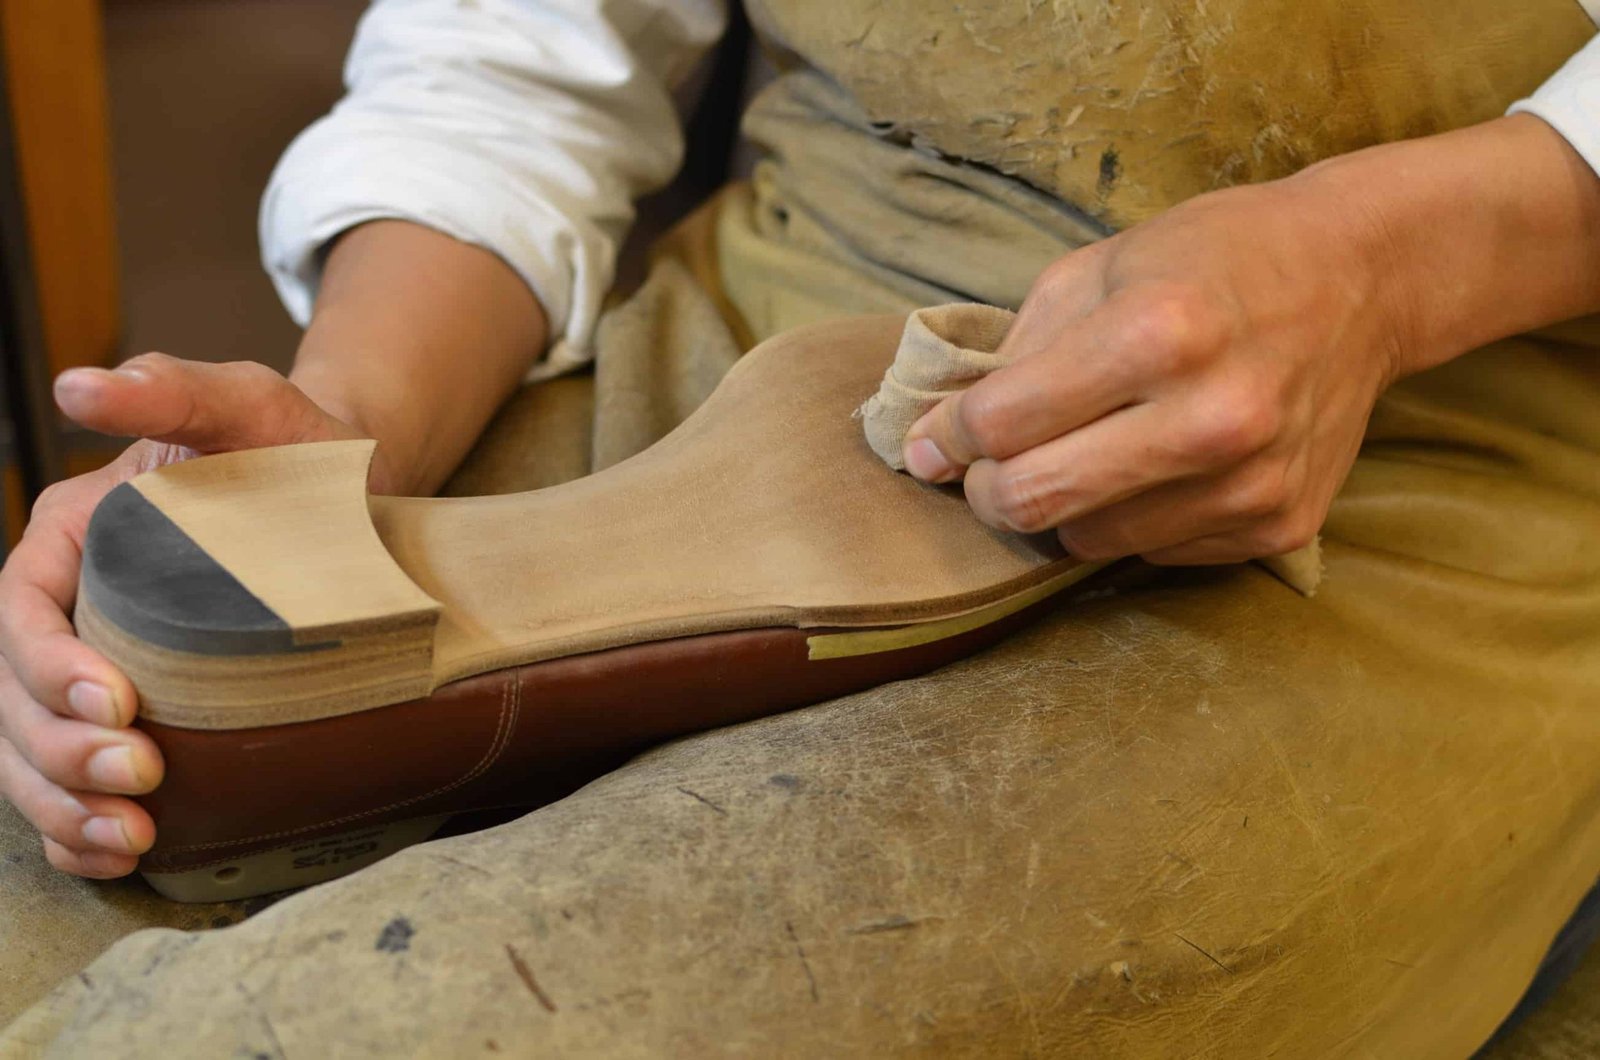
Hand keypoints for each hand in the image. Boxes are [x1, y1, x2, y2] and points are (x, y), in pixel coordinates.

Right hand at [0, 354, 375, 876]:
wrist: (352, 493)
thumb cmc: (293, 444)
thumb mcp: (246, 404)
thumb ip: (174, 392)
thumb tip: (82, 386)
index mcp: (72, 538)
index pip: (23, 608)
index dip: (48, 663)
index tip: (116, 702)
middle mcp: (73, 607)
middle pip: (17, 695)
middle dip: (60, 751)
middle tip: (140, 778)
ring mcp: (99, 667)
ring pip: (32, 752)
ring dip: (63, 806)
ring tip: (129, 836)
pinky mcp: (137, 716)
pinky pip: (75, 782)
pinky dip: (78, 829)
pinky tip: (117, 854)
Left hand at [901, 177, 1402, 564]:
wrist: (1359, 277)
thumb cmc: (1212, 260)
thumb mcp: (1100, 268)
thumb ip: (1014, 353)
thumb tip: (933, 439)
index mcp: (1158, 332)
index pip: (999, 423)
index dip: (947, 437)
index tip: (931, 444)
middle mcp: (1210, 416)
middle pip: (1031, 500)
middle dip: (986, 489)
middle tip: (985, 468)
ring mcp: (1250, 481)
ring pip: (1085, 541)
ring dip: (1064, 506)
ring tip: (1090, 451)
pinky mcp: (1277, 525)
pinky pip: (1153, 551)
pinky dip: (1132, 518)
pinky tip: (1160, 466)